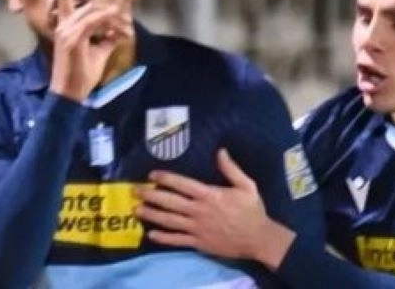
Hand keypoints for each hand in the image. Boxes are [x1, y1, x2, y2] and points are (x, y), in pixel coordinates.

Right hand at [49, 0, 132, 101]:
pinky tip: (120, 32)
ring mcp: (67, 30)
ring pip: (95, 12)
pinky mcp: (73, 38)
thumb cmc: (81, 75)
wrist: (69, 94)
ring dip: (114, 20)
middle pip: (90, 6)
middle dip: (112, 14)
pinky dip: (109, 24)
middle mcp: (64, 24)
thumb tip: (119, 32)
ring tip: (125, 32)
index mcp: (65, 25)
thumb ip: (107, 39)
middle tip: (126, 27)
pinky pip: (94, 22)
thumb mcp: (98, 53)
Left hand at [135, 149, 295, 268]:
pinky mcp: (198, 243)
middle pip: (170, 202)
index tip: (152, 175)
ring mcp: (197, 228)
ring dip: (152, 215)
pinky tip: (151, 234)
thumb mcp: (247, 186)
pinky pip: (177, 240)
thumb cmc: (252, 211)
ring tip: (137, 210)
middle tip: (135, 191)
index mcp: (210, 195)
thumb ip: (231, 169)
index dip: (166, 179)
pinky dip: (163, 238)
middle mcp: (199, 211)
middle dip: (151, 196)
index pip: (183, 185)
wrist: (259, 239)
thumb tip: (220, 150)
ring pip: (169, 221)